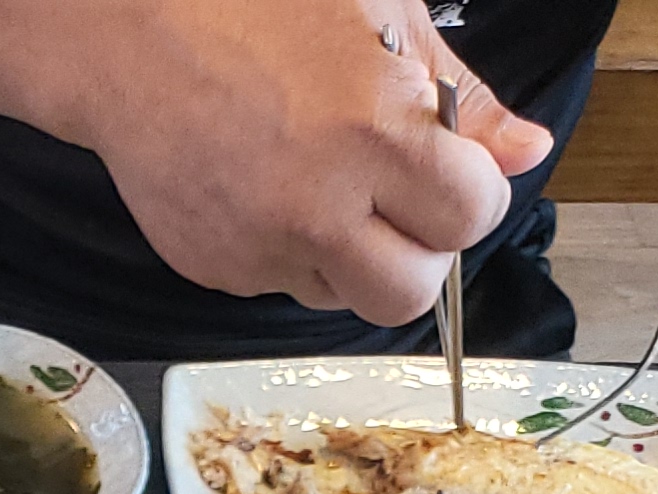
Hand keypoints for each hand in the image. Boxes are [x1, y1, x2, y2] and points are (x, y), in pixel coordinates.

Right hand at [66, 0, 552, 325]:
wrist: (131, 36)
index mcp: (372, 133)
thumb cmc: (257, 5)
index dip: (473, 197)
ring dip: (356, 262)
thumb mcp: (384, 16)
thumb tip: (525, 149)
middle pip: (408, 295)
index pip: (469, 218)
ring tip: (331, 194)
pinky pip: (280, 285)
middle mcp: (316, 207)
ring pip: (344, 301)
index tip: (455, 173)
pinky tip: (272, 190)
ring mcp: (259, 247)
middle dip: (422, 256)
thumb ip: (465, 96)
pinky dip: (291, 253)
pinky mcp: (215, 267)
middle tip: (403, 205)